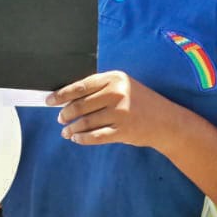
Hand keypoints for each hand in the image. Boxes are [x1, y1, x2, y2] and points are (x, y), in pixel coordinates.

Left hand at [49, 70, 177, 148]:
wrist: (167, 121)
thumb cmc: (140, 102)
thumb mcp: (123, 86)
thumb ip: (100, 89)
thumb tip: (69, 98)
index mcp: (114, 78)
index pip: (81, 86)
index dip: (62, 94)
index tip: (50, 100)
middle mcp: (117, 93)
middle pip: (81, 104)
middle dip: (66, 113)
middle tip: (60, 118)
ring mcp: (120, 113)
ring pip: (86, 121)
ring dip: (72, 128)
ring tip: (66, 131)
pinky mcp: (123, 131)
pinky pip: (96, 136)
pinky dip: (83, 138)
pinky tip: (76, 138)